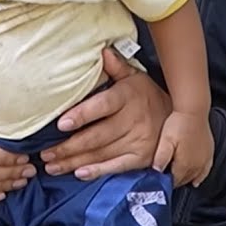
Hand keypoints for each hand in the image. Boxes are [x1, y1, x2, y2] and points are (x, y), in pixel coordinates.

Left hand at [39, 47, 170, 180]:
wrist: (180, 117)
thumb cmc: (146, 95)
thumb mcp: (134, 77)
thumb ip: (116, 67)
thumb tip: (103, 51)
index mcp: (128, 96)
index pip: (102, 106)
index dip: (81, 115)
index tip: (61, 124)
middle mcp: (134, 120)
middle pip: (97, 136)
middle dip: (68, 147)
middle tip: (45, 154)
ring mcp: (139, 141)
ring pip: (102, 153)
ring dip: (74, 162)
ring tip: (52, 165)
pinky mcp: (142, 158)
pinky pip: (116, 167)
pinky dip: (97, 171)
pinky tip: (79, 174)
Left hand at [153, 111, 213, 186]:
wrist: (193, 110)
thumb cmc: (178, 124)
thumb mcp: (165, 140)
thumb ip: (161, 157)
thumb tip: (156, 172)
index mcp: (185, 164)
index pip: (174, 182)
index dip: (165, 182)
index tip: (158, 180)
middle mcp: (197, 165)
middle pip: (184, 180)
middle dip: (174, 180)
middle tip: (165, 177)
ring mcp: (204, 160)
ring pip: (195, 177)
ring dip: (186, 178)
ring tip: (176, 176)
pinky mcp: (209, 153)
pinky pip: (206, 171)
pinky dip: (200, 176)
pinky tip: (196, 180)